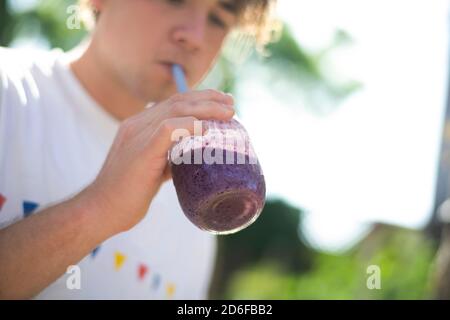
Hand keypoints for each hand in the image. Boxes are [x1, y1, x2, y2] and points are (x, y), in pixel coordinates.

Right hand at [87, 89, 234, 232]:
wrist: (101, 210)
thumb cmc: (127, 194)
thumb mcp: (151, 169)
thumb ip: (167, 157)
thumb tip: (191, 157)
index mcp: (138, 126)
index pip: (172, 103)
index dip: (198, 99)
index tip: (221, 103)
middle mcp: (136, 124)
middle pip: (177, 101)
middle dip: (207, 98)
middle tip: (230, 102)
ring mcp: (137, 135)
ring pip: (176, 110)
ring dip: (206, 109)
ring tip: (228, 112)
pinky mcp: (141, 152)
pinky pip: (168, 130)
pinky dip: (190, 125)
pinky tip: (207, 129)